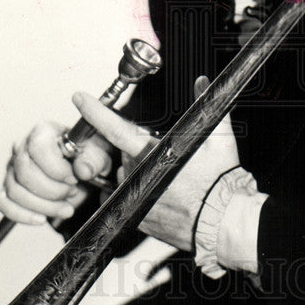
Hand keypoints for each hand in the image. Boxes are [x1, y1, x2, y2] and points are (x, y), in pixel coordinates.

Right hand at [0, 119, 112, 224]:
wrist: (83, 172)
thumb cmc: (89, 157)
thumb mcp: (100, 153)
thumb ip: (95, 158)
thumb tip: (82, 170)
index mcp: (44, 131)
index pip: (38, 147)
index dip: (56, 168)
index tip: (74, 179)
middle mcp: (23, 147)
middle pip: (24, 171)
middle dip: (52, 190)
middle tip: (72, 192)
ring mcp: (13, 168)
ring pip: (14, 190)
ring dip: (43, 205)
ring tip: (65, 207)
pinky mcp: (9, 187)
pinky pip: (3, 202)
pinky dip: (22, 214)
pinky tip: (42, 218)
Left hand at [71, 76, 238, 250]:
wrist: (225, 222)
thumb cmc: (221, 181)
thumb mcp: (218, 137)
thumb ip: (205, 104)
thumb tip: (201, 83)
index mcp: (152, 154)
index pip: (116, 128)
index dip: (96, 112)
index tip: (79, 99)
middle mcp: (139, 177)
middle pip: (125, 154)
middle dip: (139, 151)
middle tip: (166, 157)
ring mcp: (136, 200)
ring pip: (125, 178)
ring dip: (138, 173)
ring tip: (168, 179)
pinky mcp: (137, 220)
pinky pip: (128, 201)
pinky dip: (138, 195)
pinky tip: (161, 195)